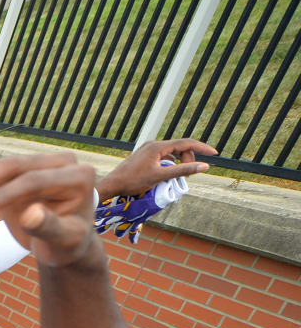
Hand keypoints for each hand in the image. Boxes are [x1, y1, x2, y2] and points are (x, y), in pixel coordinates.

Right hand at [0, 153, 97, 266]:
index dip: (0, 196)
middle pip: (7, 168)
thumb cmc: (67, 246)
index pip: (30, 180)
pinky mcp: (15, 170)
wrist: (64, 244)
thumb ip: (50, 227)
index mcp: (76, 175)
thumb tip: (32, 214)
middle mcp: (55, 162)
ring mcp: (33, 163)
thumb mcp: (65, 242)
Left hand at [96, 139, 211, 200]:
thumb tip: (205, 166)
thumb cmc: (134, 181)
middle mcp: (153, 144)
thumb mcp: (161, 176)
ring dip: (180, 161)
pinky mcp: (145, 155)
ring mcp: (148, 148)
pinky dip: (171, 163)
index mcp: (158, 146)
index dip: (202, 148)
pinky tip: (169, 173)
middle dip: (188, 159)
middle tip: (187, 175)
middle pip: (180, 147)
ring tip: (179, 175)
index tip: (215, 153)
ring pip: (172, 151)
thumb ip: (183, 170)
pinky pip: (164, 156)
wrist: (112, 184)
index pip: (186, 143)